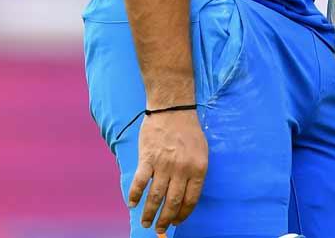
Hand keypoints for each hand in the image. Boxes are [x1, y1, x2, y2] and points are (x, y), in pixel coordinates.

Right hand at [129, 109, 207, 233]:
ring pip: (155, 196)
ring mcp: (164, 164)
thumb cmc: (188, 130)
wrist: (173, 108)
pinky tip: (132, 204)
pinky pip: (140, 182)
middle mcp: (182, 169)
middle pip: (172, 203)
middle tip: (159, 229)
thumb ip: (195, 172)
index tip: (177, 222)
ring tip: (145, 222)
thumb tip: (186, 196)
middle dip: (165, 220)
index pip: (191, 200)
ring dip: (149, 213)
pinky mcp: (148, 158)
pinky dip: (135, 195)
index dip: (183, 214)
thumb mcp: (202, 151)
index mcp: (198, 168)